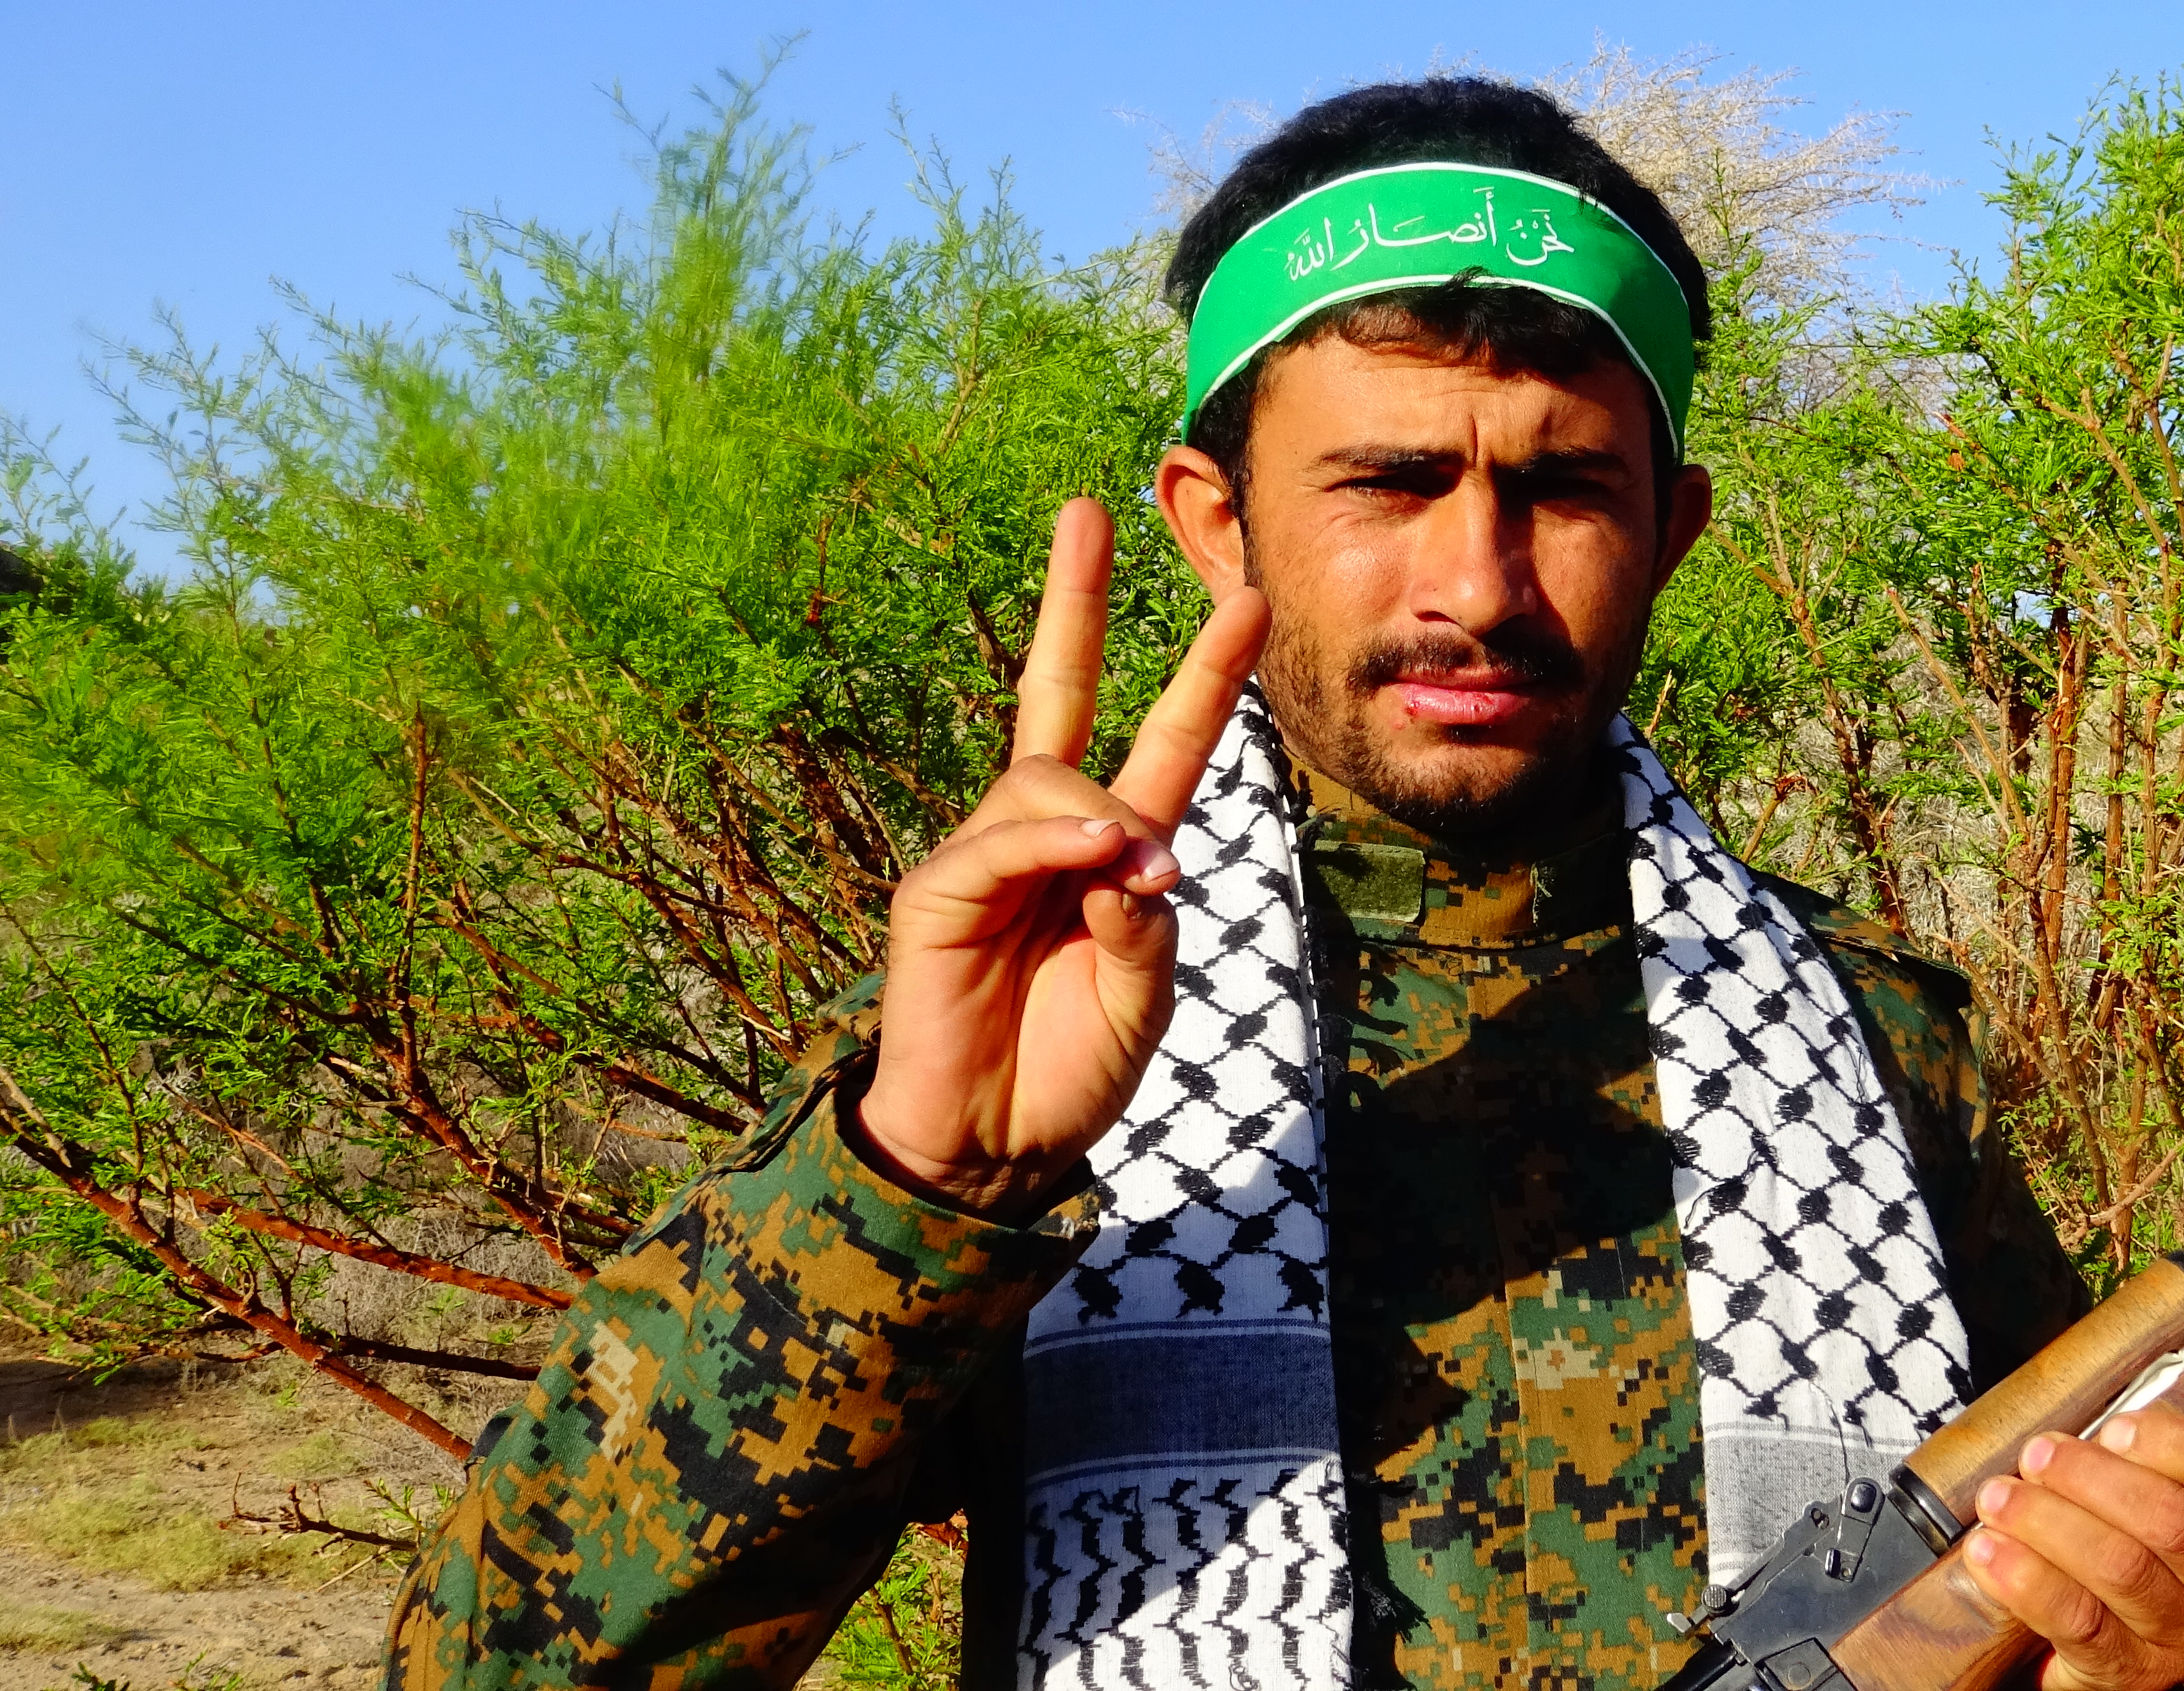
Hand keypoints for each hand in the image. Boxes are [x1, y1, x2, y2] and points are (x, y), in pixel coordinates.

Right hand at [858, 497, 1269, 1217]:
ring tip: (1134, 879)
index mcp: (1115, 848)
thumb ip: (1148, 919)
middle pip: (1056, 692)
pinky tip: (1093, 864)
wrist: (996, 1148)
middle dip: (1074, 601)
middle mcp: (1048, 833)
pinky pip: (1003, 837)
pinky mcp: (937, 890)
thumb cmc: (1073, 1067)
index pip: (1165, 741)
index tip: (1246, 600)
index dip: (1204, 675)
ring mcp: (987, 855)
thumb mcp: (1147, 994)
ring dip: (1105, 818)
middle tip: (1089, 511)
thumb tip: (1128, 850)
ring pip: (1050, 777)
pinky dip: (1054, 843)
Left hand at [1962, 1410, 2183, 1690]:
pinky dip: (2026, 1578)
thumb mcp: (2163, 1493)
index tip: (2114, 1428)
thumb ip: (2145, 1456)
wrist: (2108, 1640)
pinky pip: (2077, 1620)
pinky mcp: (2134, 1675)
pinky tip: (1990, 1551)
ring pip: (2121, 1567)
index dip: (2178, 1445)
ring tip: (1999, 1498)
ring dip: (2048, 1522)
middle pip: (2174, 1521)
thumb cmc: (2135, 1542)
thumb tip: (2075, 1418)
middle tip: (2037, 1455)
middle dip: (2092, 1478)